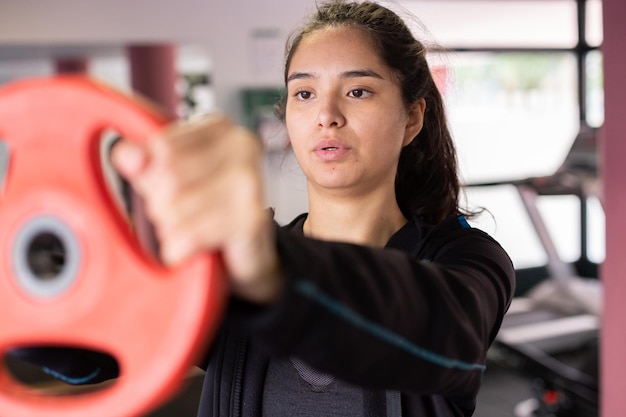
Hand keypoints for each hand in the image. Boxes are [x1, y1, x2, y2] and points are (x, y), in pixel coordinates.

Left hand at [111, 115, 282, 303]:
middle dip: (160, 204)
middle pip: (167, 174)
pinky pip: (189, 235)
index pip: (162, 145)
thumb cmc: (211, 209)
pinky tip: (194, 248)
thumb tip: (126, 153)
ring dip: (170, 229)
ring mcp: (249, 181)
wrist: (251, 251)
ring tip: (190, 230)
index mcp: (218, 127)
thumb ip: (145, 162)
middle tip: (181, 214)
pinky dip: (179, 249)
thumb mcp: (172, 177)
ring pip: (174, 207)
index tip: (167, 187)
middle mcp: (241, 146)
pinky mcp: (251, 218)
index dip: (150, 174)